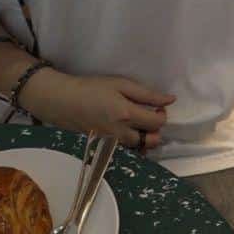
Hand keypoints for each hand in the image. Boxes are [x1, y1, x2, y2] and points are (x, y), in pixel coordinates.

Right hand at [20, 68, 174, 150]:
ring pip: (139, 147)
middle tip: (148, 115)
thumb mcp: (120, 84)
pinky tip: (127, 130)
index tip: (156, 106)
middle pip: (151, 140)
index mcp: (127, 115)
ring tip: (138, 122)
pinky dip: (132, 142)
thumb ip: (147, 94)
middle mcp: (121, 132)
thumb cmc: (91, 88)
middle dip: (156, 129)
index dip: (162, 114)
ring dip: (145, 137)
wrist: (63, 101)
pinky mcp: (105, 145)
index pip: (157, 123)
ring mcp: (112, 142)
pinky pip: (126, 148)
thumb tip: (170, 100)